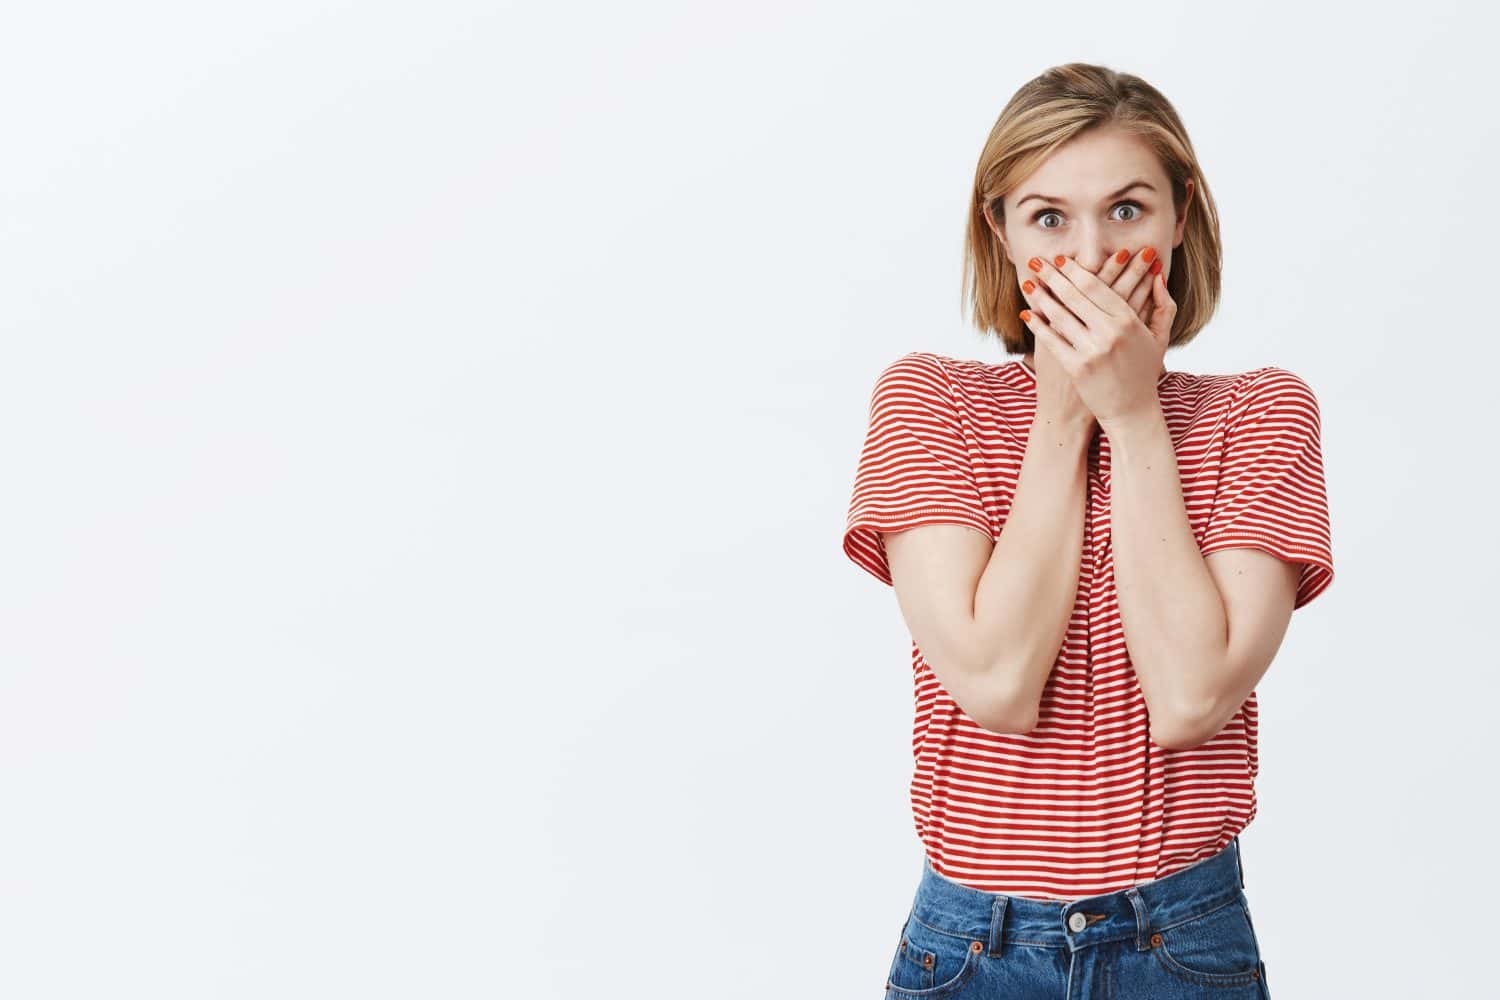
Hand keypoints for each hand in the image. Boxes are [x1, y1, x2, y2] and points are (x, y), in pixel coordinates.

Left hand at [1018, 248, 1174, 428]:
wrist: (1131, 411)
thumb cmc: (1144, 371)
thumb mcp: (1160, 337)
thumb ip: (1163, 305)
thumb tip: (1158, 275)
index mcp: (1129, 321)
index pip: (1096, 287)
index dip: (1075, 271)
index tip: (1061, 259)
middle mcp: (1110, 333)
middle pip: (1074, 296)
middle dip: (1052, 276)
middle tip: (1036, 261)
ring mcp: (1092, 351)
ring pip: (1060, 316)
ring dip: (1041, 297)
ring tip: (1028, 283)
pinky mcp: (1077, 368)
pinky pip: (1052, 341)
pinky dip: (1038, 326)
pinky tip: (1027, 313)